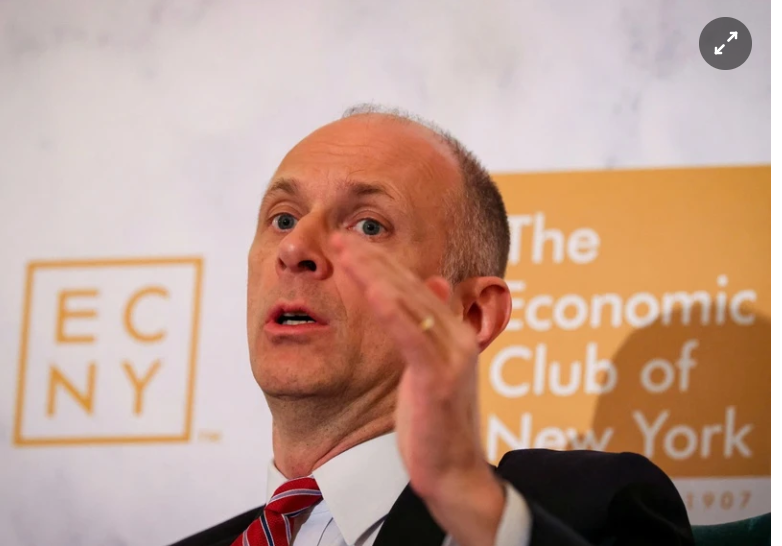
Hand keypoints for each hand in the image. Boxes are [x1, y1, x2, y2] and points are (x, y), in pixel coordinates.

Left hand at [331, 232, 506, 545]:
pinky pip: (412, 337)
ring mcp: (451, 356)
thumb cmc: (436, 426)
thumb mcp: (430, 368)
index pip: (412, 286)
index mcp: (452, 333)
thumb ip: (429, 327)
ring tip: (345, 251)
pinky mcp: (440, 378)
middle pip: (408, 286)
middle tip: (339, 234)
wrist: (454, 475)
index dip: (380, 262)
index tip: (350, 242)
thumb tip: (434, 281)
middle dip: (371, 259)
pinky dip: (392, 310)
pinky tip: (371, 290)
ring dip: (374, 273)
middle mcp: (457, 337)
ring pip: (408, 302)